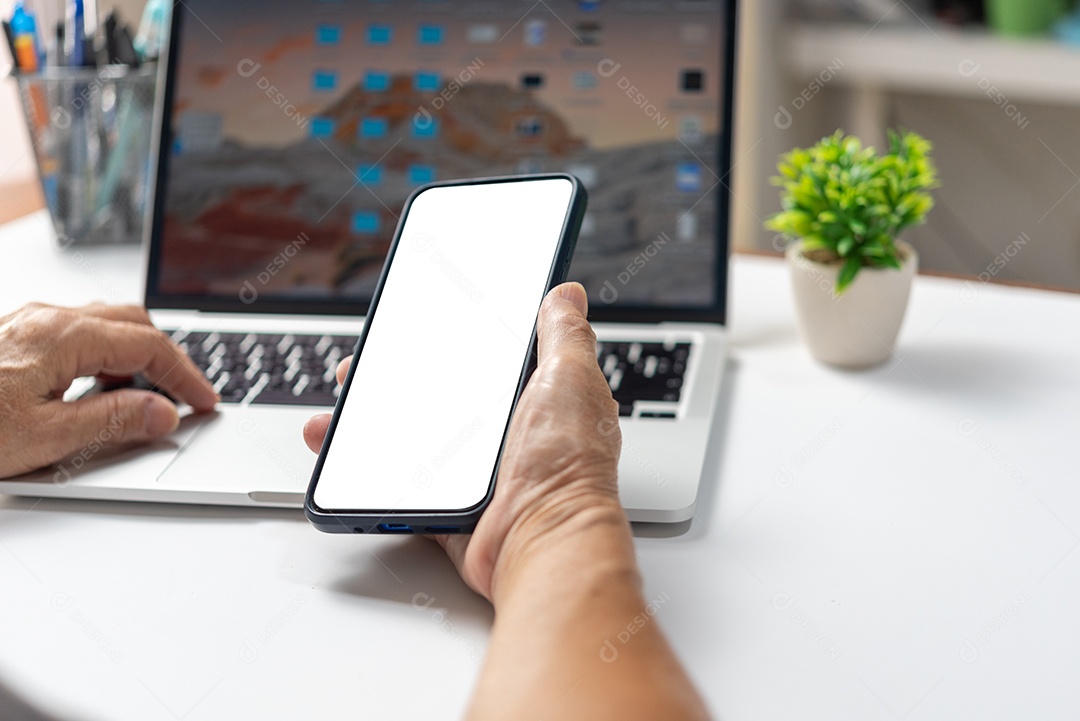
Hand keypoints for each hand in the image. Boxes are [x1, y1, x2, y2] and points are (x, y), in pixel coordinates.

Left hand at [0, 303, 218, 478]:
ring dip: (136, 355)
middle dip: (168, 358)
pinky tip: (103, 384)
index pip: (148, 346)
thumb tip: (161, 413)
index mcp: (62, 336)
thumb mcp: (44, 436)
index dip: (184, 375)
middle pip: (132, 323)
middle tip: (188, 393)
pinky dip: (105, 356)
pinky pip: (75, 334)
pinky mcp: (14, 338)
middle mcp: (47, 319)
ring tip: (150, 393)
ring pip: (104, 325)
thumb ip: (111, 421)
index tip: (204, 400)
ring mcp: (28, 324)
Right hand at [304, 282, 623, 600]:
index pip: (487, 360)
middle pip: (439, 397)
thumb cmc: (568, 467)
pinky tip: (341, 452)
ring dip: (369, 423)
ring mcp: (477, 473)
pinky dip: (367, 470)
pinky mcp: (451, 506)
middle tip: (363, 368)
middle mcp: (508, 435)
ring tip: (338, 409)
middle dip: (395, 380)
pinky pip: (400, 483)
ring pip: (412, 438)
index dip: (449, 342)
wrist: (543, 542)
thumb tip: (566, 294)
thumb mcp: (570, 378)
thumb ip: (565, 333)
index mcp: (536, 399)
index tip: (415, 327)